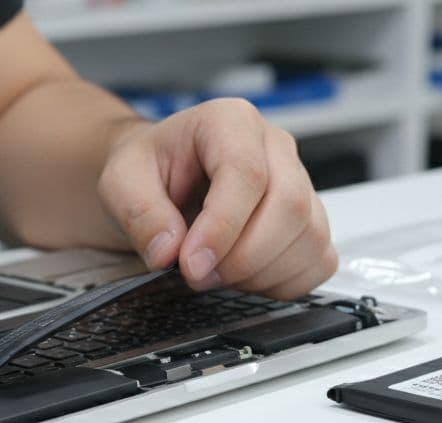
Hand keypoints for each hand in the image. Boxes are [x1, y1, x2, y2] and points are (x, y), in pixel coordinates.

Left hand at [97, 99, 336, 298]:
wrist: (162, 179)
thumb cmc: (150, 171)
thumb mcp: (121, 181)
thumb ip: (139, 213)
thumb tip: (168, 251)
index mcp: (230, 122)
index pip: (247, 174)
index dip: (221, 228)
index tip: (191, 264)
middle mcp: (275, 147)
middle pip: (289, 207)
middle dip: (242, 257)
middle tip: (198, 275)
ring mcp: (299, 183)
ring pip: (310, 237)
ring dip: (261, 274)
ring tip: (217, 274)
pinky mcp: (310, 220)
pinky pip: (320, 259)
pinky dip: (286, 282)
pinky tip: (247, 278)